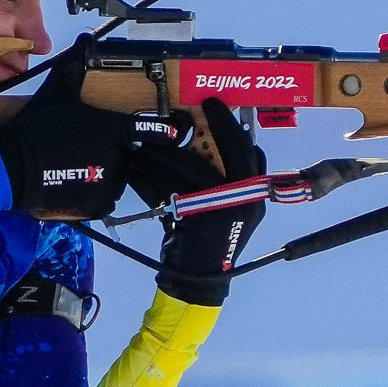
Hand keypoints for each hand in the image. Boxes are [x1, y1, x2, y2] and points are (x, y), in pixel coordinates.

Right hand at [0, 61, 188, 218]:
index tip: (175, 134)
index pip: (153, 131)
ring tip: (76, 168)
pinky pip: (106, 199)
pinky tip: (75, 185)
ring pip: (118, 177)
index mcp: (115, 127)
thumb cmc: (37, 126)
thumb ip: (75, 68)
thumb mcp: (57, 91)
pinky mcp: (100, 203)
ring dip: (105, 174)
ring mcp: (112, 181)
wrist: (14, 164)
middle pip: (130, 154)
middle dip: (115, 152)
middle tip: (86, 150)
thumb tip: (84, 41)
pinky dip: (95, 194)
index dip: (167, 132)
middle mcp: (120, 155)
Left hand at [127, 97, 264, 305]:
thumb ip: (223, 182)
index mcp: (254, 196)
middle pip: (228, 153)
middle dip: (208, 128)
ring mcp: (224, 209)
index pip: (248, 151)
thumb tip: (207, 145)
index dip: (230, 126)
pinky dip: (148, 179)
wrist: (199, 282)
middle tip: (183, 111)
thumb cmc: (208, 243)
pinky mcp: (198, 220)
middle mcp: (245, 201)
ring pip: (191, 169)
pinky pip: (169, 190)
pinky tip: (133, 171)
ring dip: (163, 154)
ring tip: (142, 145)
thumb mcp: (226, 211)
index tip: (213, 105)